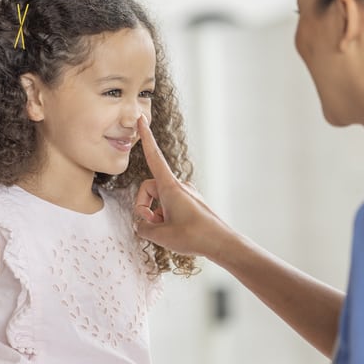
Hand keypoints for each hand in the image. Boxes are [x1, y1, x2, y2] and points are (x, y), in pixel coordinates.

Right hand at [133, 115, 231, 258]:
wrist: (222, 243)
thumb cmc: (194, 236)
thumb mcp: (160, 235)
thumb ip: (143, 227)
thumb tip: (143, 225)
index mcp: (170, 186)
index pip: (154, 156)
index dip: (146, 138)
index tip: (141, 119)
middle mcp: (178, 186)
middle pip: (148, 188)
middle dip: (145, 207)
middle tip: (153, 225)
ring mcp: (186, 194)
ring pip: (159, 200)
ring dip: (156, 215)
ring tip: (168, 231)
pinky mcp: (190, 203)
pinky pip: (170, 206)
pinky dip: (166, 218)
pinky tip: (176, 231)